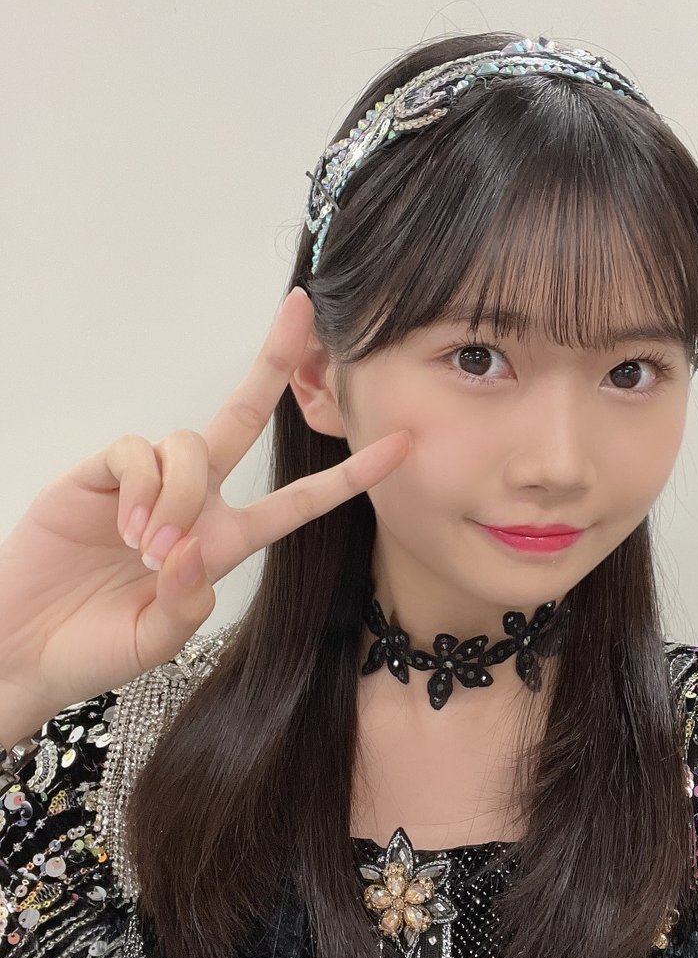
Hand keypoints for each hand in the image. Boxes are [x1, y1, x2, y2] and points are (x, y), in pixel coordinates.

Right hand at [0, 287, 409, 717]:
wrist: (21, 646)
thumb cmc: (94, 648)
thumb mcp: (155, 641)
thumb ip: (186, 605)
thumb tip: (196, 551)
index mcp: (225, 542)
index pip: (297, 501)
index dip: (349, 477)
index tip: (400, 445)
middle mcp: (194, 502)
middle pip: (242, 418)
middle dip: (273, 363)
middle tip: (300, 309)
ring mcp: (146, 483)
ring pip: (190, 444)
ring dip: (180, 495)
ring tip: (148, 549)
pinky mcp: (100, 473)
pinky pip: (136, 452)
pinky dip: (139, 486)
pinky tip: (123, 528)